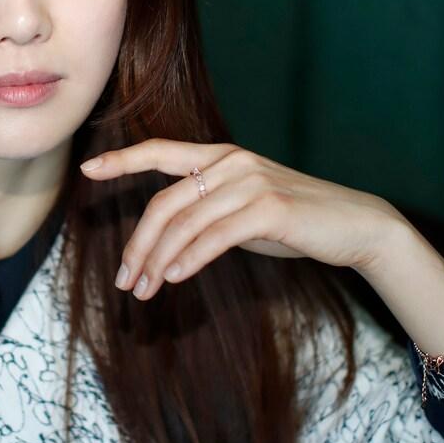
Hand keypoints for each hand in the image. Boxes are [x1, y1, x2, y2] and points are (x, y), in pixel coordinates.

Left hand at [79, 138, 406, 299]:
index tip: (88, 169)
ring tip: (144, 291)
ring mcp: (251, 182)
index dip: (123, 160)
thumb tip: (170, 241)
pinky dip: (189, 259)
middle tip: (125, 281)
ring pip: (185, 224)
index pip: (161, 151)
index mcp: (222, 157)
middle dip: (138, 245)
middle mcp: (232, 162)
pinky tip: (175, 278)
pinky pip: (215, 236)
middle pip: (165, 203)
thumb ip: (209, 213)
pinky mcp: (269, 209)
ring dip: (158, 262)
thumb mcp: (246, 210)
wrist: (355, 225)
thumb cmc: (297, 221)